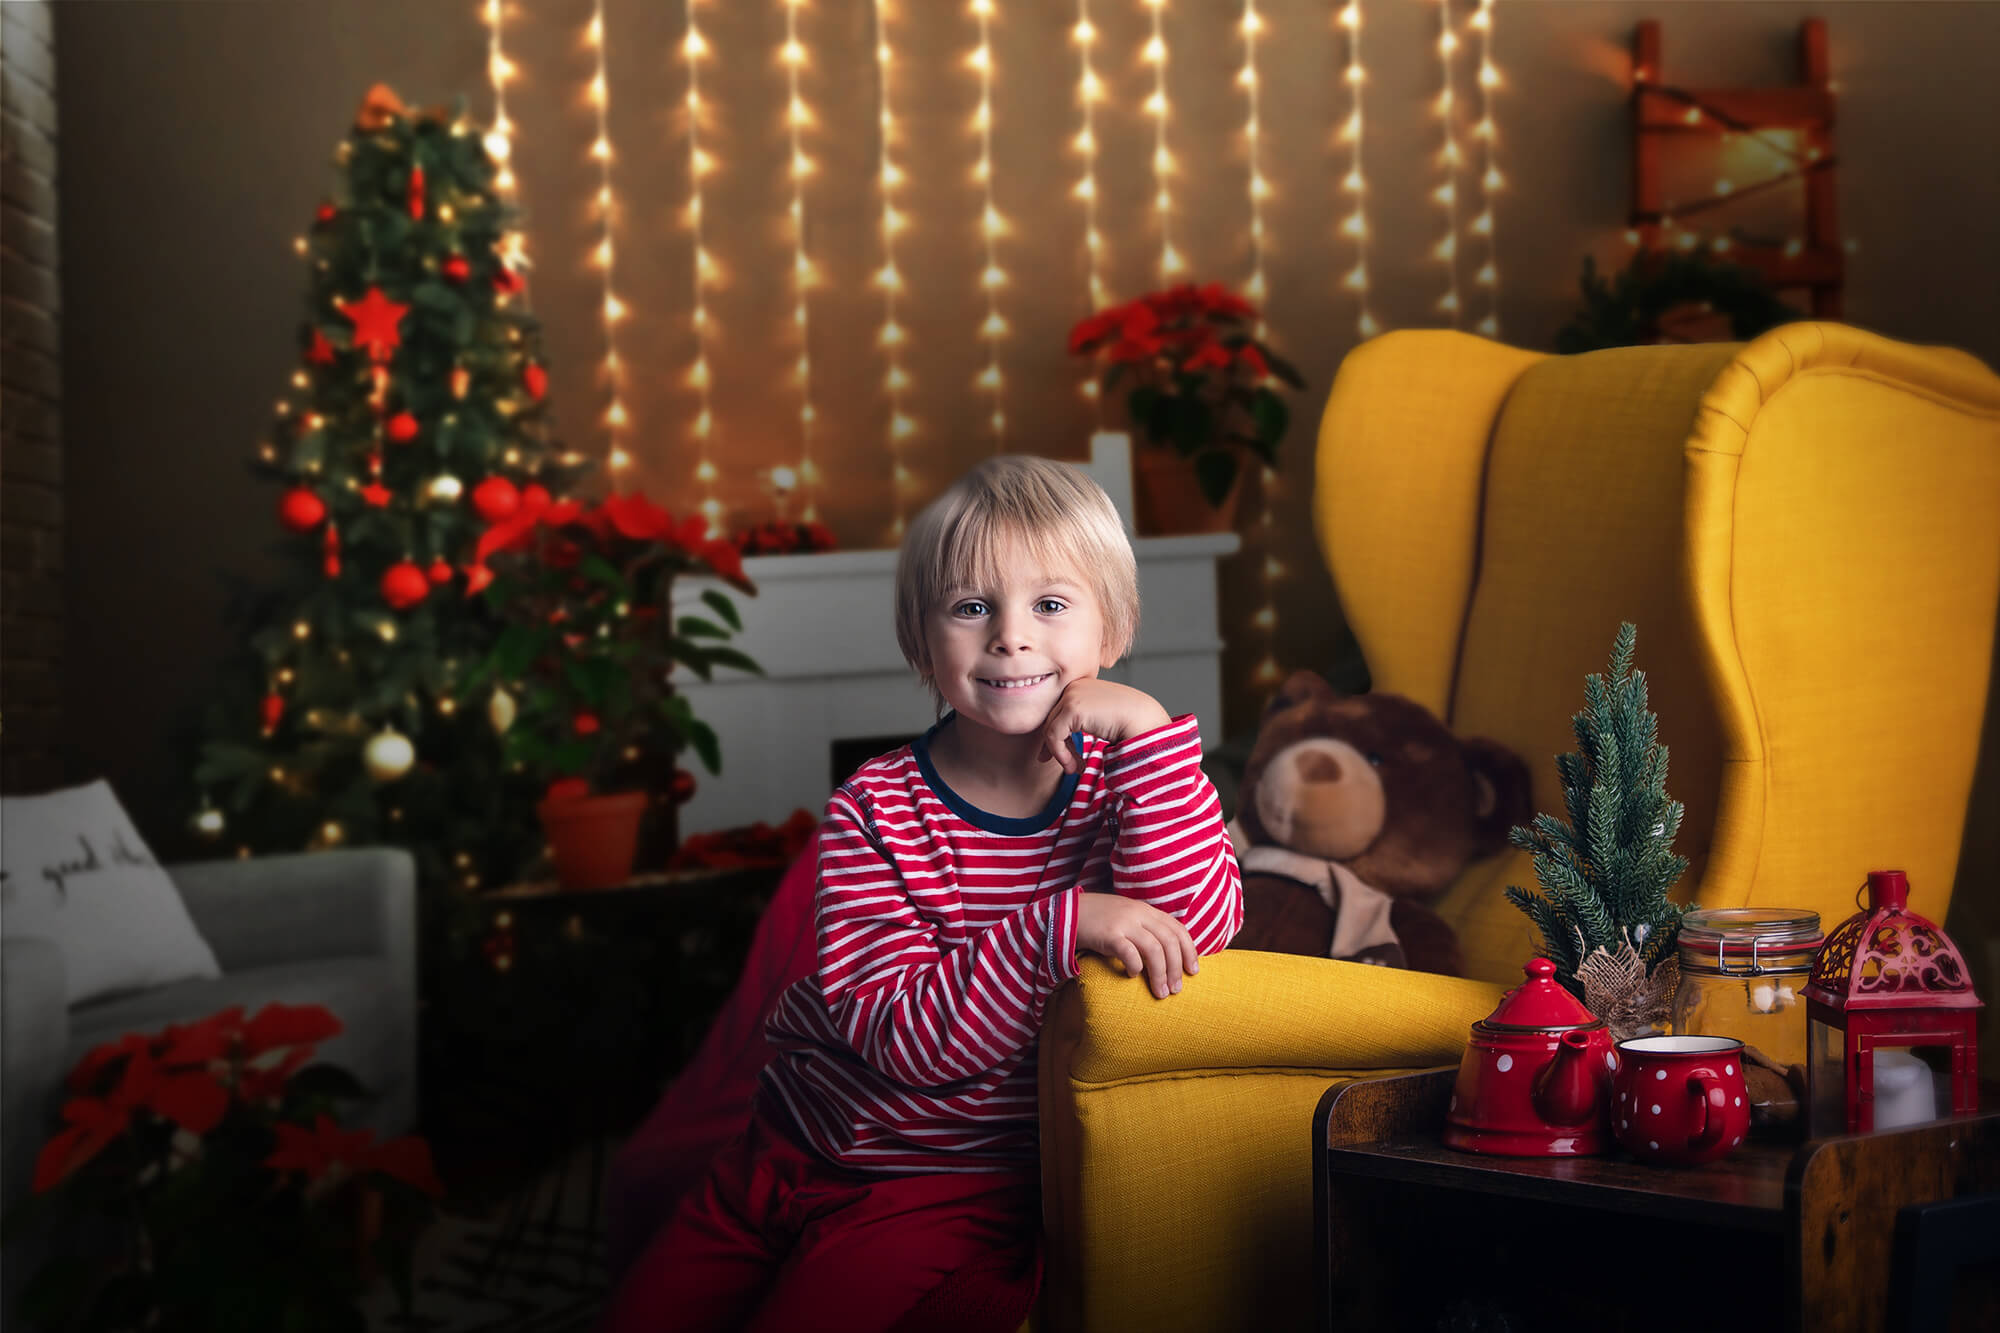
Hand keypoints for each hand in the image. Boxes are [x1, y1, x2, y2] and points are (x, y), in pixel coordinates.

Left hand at [1038, 679, 1171, 772]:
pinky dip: (1060, 754)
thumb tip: (1060, 740)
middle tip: (1069, 768)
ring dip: (1060, 754)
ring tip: (1074, 770)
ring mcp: (1071, 695)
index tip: (1065, 757)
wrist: (1146, 721)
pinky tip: (1074, 766)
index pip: (1060, 712)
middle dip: (1058, 747)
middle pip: (1053, 720)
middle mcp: (1075, 686)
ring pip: (1050, 729)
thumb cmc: (1130, 723)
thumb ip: (1084, 721)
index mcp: (1083, 685)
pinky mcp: (1072, 708)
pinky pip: (1053, 736)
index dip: (1060, 737)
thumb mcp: (1101, 719)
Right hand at [1077, 892, 1199, 999]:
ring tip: (1160, 993)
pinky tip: (1132, 976)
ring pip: (1153, 949)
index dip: (1189, 951)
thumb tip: (1169, 955)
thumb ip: (1147, 929)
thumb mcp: (1128, 918)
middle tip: (1177, 989)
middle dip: (1176, 968)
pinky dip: (1136, 966)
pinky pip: (1129, 952)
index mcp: (1147, 910)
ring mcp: (1124, 923)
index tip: (1193, 971)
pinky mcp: (1108, 934)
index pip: (1178, 929)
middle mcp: (1139, 914)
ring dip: (1160, 974)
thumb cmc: (1101, 920)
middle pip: (1169, 942)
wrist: (1068, 912)